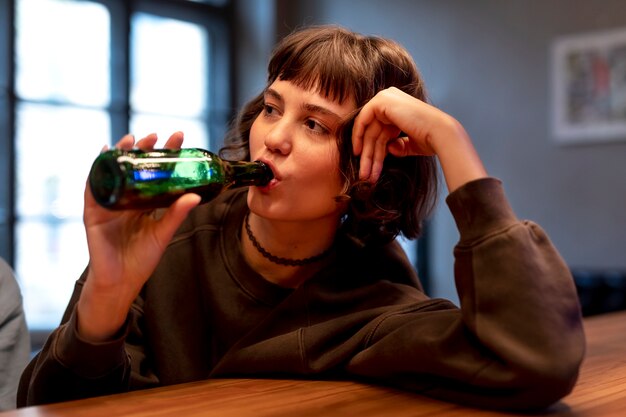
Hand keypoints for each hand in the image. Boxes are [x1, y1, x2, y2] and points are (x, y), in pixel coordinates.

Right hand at [77, 132, 200, 341]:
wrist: (121, 281)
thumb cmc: (143, 258)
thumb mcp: (163, 233)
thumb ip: (176, 214)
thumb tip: (196, 196)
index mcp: (146, 202)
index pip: (157, 172)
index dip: (167, 154)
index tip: (179, 137)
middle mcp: (128, 198)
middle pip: (136, 167)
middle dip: (145, 149)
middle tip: (156, 135)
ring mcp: (110, 203)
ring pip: (114, 171)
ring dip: (121, 153)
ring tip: (132, 139)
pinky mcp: (94, 212)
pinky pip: (93, 187)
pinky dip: (97, 170)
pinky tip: (103, 154)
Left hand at [352, 87, 486, 191]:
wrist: (440, 134)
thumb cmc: (431, 139)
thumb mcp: (412, 144)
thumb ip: (399, 145)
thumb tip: (389, 149)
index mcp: (400, 107)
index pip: (381, 130)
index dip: (374, 149)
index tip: (369, 167)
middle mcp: (392, 99)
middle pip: (373, 132)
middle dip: (369, 156)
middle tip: (366, 175)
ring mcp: (386, 98)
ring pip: (368, 131)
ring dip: (366, 155)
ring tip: (365, 175)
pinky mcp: (381, 101)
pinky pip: (362, 120)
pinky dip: (358, 137)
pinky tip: (359, 154)